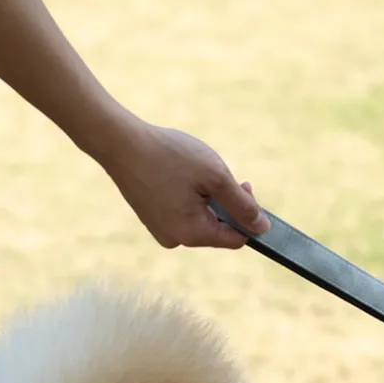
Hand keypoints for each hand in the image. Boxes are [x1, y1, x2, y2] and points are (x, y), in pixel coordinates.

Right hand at [97, 119, 269, 248]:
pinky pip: (183, 213)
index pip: (237, 239)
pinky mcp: (152, 218)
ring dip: (208, 198)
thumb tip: (263, 229)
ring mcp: (160, 230)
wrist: (120, 142)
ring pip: (201, 219)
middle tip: (219, 173)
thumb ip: (242, 205)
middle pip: (219, 229)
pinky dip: (189, 196)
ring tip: (194, 171)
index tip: (243, 185)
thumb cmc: (170, 156)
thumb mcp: (216, 177)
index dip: (248, 215)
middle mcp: (174, 239)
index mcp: (192, 234)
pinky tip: (179, 174)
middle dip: (226, 203)